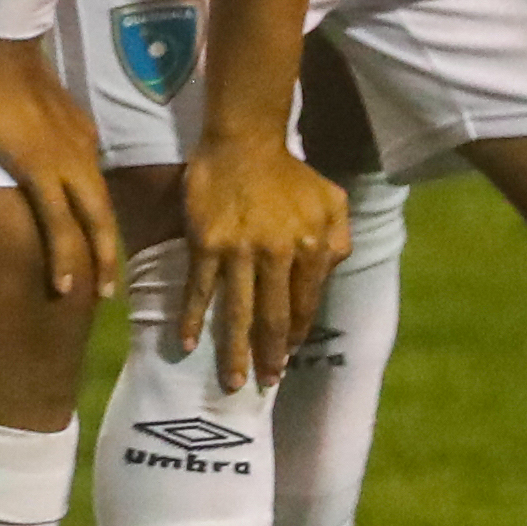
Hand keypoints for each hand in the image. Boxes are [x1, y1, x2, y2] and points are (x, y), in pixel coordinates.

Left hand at [0, 26, 117, 306]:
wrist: (6, 44)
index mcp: (39, 167)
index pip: (59, 224)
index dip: (63, 259)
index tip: (65, 290)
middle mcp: (69, 161)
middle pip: (98, 217)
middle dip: (106, 256)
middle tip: (107, 292)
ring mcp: (81, 144)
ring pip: (104, 197)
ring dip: (108, 231)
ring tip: (108, 262)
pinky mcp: (85, 129)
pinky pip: (98, 171)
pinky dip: (101, 200)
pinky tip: (96, 212)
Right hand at [173, 127, 346, 389]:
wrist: (243, 141)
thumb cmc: (289, 172)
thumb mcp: (331, 201)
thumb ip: (339, 240)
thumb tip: (329, 276)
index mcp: (310, 247)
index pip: (304, 305)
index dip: (296, 335)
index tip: (287, 356)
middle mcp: (277, 255)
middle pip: (274, 319)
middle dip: (270, 357)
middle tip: (266, 384)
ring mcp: (240, 251)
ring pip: (238, 313)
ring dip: (235, 352)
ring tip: (233, 382)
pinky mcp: (207, 244)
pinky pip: (200, 289)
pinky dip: (193, 318)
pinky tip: (187, 342)